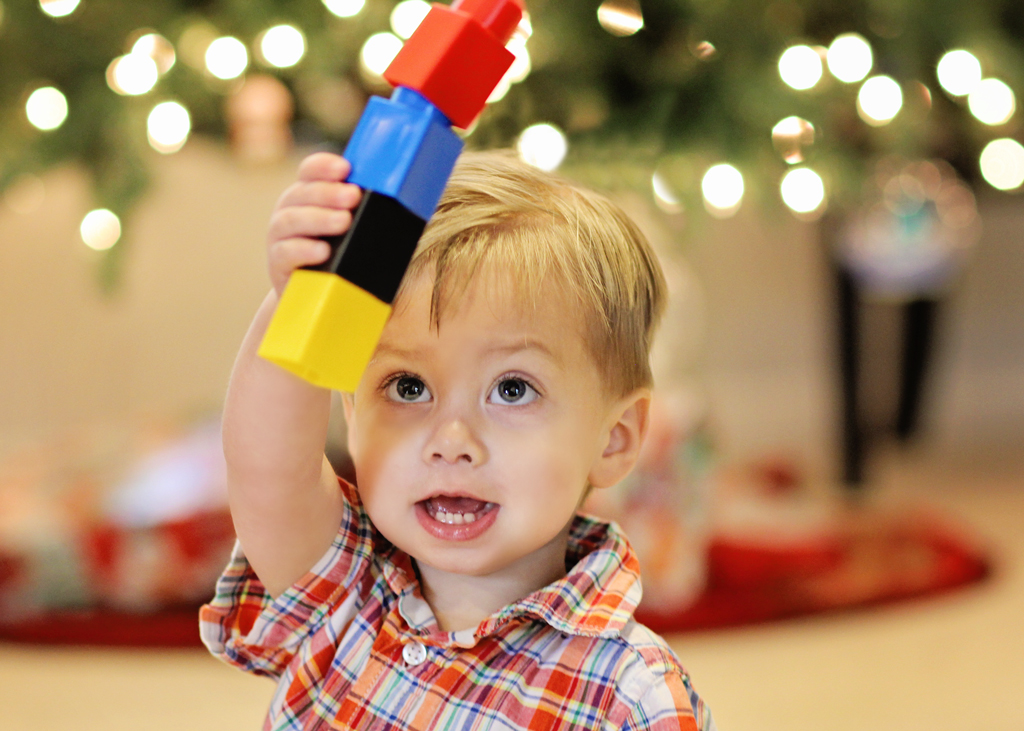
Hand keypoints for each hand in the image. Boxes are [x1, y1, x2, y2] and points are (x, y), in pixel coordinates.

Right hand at [266, 152, 362, 296]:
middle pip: (301, 193)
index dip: (324, 166)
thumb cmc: (347, 259)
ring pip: (290, 220)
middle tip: (353, 196)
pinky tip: (324, 251)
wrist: (326, 300)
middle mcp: (289, 212)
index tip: (345, 168)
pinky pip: (285, 254)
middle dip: (328, 192)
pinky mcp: (278, 267)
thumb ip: (370, 213)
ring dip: (319, 218)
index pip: (310, 172)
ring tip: (344, 221)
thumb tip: (411, 196)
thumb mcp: (358, 232)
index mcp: (309, 197)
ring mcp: (280, 239)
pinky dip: (304, 250)